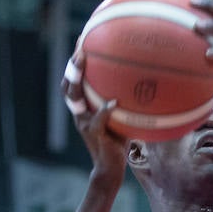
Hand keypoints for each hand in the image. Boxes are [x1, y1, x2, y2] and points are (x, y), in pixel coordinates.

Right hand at [62, 53, 127, 188]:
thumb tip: (144, 81)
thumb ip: (124, 101)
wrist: (110, 168)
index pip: (73, 84)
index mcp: (84, 109)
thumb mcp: (120, 117)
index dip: (73, 65)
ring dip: (78, 79)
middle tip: (80, 48)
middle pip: (68, 86)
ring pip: (75, 98)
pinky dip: (104, 110)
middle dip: (72, 66)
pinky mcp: (94, 134)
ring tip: (84, 61)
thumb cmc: (118, 141)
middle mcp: (80, 113)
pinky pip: (98, 119)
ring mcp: (85, 123)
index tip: (80, 43)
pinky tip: (113, 103)